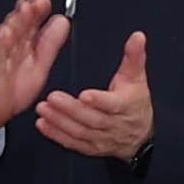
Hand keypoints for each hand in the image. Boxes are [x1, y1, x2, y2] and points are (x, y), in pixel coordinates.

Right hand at [0, 0, 69, 148]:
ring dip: (15, 21)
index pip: (33, 22)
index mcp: (25, 45)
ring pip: (7, 34)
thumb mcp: (39, 67)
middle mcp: (12, 46)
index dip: (39, 11)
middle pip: (20, 24)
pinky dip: (0, 44)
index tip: (46, 1)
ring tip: (24, 10)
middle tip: (37, 1)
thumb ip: (50, 45)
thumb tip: (63, 22)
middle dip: (29, 11)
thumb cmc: (11, 91)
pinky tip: (5, 35)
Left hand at [33, 30, 153, 159]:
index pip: (112, 104)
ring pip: (80, 132)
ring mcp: (101, 138)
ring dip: (60, 121)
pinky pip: (73, 143)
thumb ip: (134, 57)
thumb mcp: (137, 78)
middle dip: (70, 109)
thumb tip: (137, 37)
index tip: (84, 95)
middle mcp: (113, 125)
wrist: (140, 134)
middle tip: (52, 97)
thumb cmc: (135, 103)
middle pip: (91, 119)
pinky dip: (56, 135)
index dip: (99, 101)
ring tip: (43, 109)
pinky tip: (43, 124)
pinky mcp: (91, 147)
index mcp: (125, 106)